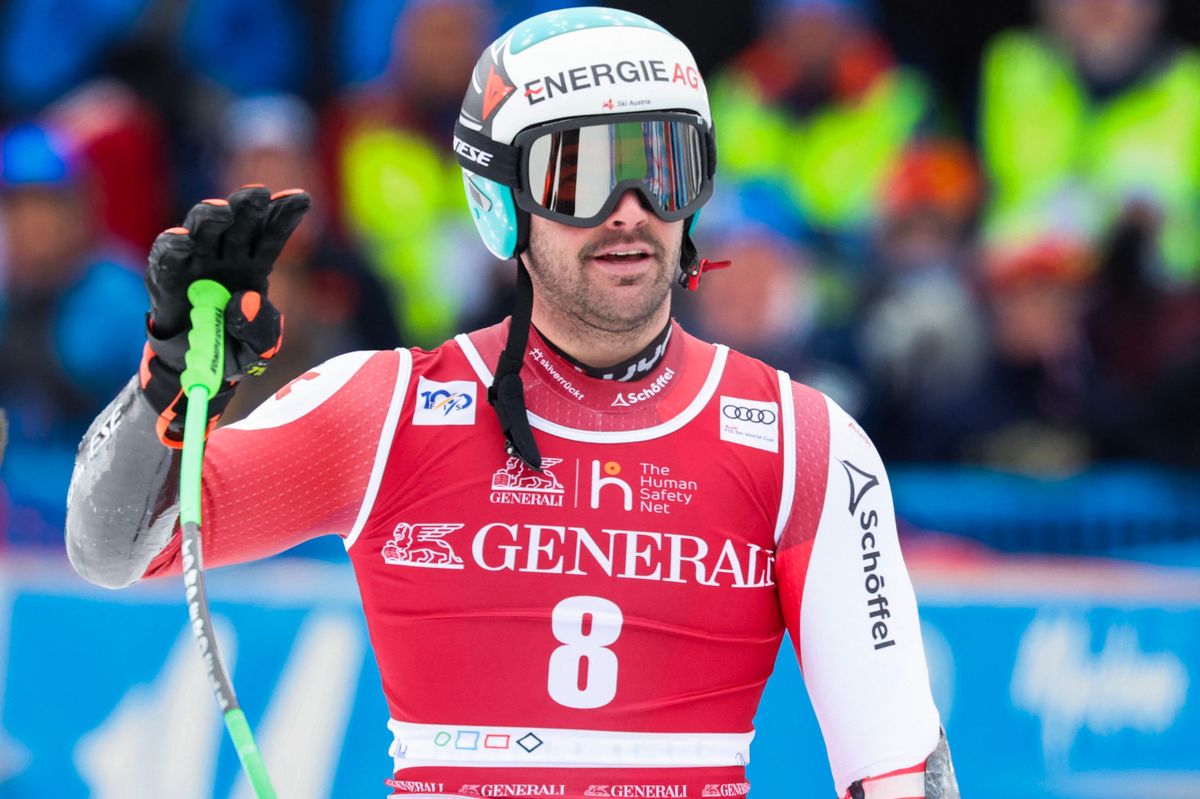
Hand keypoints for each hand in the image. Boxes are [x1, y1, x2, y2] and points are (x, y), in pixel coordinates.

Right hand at [140, 186, 310, 445]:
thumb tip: (245, 300)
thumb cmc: (231, 348)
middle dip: (249, 206)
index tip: (302, 199)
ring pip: (204, 229)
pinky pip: (168, 256)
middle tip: (258, 194)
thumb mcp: (257, 349)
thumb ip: (260, 330)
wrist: (195, 367)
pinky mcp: (167, 275)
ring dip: (211, 216)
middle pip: (240, 224)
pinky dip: (174, 246)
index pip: (272, 235)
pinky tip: (183, 239)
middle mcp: (226, 256)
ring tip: (222, 212)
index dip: (285, 215)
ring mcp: (196, 261)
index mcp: (255, 266)